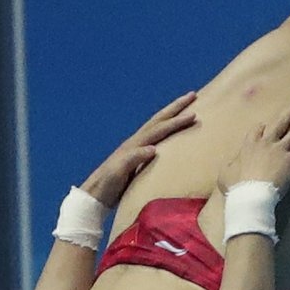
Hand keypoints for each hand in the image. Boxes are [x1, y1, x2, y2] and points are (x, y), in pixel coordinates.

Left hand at [80, 92, 199, 205]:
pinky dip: (165, 128)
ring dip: (171, 114)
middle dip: (176, 107)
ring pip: (156, 125)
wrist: (95, 194)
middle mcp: (136, 141)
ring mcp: (136, 147)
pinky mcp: (137, 156)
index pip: (159, 129)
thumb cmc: (107, 185)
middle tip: (192, 95)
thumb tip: (153, 149)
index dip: (176, 122)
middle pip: (158, 120)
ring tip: (185, 107)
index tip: (194, 114)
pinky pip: (155, 136)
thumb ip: (133, 159)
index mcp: (135, 145)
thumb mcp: (118, 172)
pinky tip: (171, 131)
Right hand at [218, 100, 289, 193]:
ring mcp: (280, 150)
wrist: (250, 194)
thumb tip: (230, 165)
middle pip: (280, 123)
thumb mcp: (225, 174)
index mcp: (249, 145)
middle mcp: (266, 143)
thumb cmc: (236, 187)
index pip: (258, 130)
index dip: (263, 128)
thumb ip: (230, 165)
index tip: (265, 126)